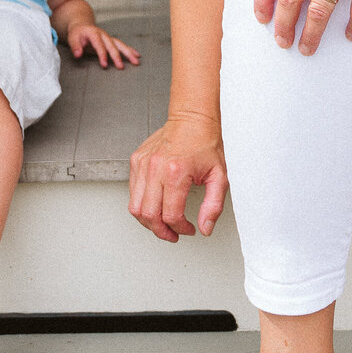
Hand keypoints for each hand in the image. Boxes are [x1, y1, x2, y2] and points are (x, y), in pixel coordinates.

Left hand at [66, 23, 140, 67]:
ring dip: (128, 53)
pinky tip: (136, 55)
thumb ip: (75, 47)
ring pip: (120, 45)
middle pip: (112, 45)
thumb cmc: (77, 33)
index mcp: (94, 33)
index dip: (102, 55)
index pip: (99, 45)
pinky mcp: (111, 41)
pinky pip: (122, 45)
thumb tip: (78, 55)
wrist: (82, 25)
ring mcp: (108, 37)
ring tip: (136, 61)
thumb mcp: (72, 38)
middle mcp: (103, 35)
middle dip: (117, 56)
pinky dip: (130, 50)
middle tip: (120, 67)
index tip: (104, 65)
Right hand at [129, 112, 227, 241]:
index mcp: (176, 173)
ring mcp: (142, 164)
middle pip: (149, 215)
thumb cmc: (205, 143)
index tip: (188, 229)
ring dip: (148, 221)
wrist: (192, 118)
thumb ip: (213, 206)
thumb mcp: (219, 177)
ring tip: (162, 223)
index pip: (171, 215)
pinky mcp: (136, 161)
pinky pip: (132, 192)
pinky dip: (142, 203)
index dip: (180, 229)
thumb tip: (205, 228)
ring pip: (135, 207)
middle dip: (161, 231)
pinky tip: (156, 204)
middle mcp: (155, 168)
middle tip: (173, 234)